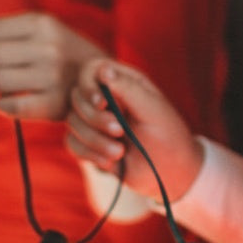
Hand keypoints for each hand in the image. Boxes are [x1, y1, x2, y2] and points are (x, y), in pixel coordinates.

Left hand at [0, 13, 103, 119]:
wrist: (106, 80)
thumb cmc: (61, 53)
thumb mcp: (40, 31)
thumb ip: (0, 35)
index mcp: (42, 23)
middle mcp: (48, 48)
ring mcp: (52, 78)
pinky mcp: (53, 105)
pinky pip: (7, 106)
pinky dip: (1, 104)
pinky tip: (9, 99)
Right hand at [66, 59, 204, 202]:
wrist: (170, 172)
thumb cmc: (168, 135)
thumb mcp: (152, 109)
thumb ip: (128, 88)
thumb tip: (103, 69)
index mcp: (122, 82)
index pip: (90, 71)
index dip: (89, 86)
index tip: (102, 103)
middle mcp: (105, 98)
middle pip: (76, 98)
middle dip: (94, 118)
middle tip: (119, 131)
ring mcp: (95, 121)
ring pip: (72, 122)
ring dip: (94, 140)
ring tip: (120, 152)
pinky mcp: (89, 143)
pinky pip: (72, 143)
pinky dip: (88, 154)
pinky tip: (110, 162)